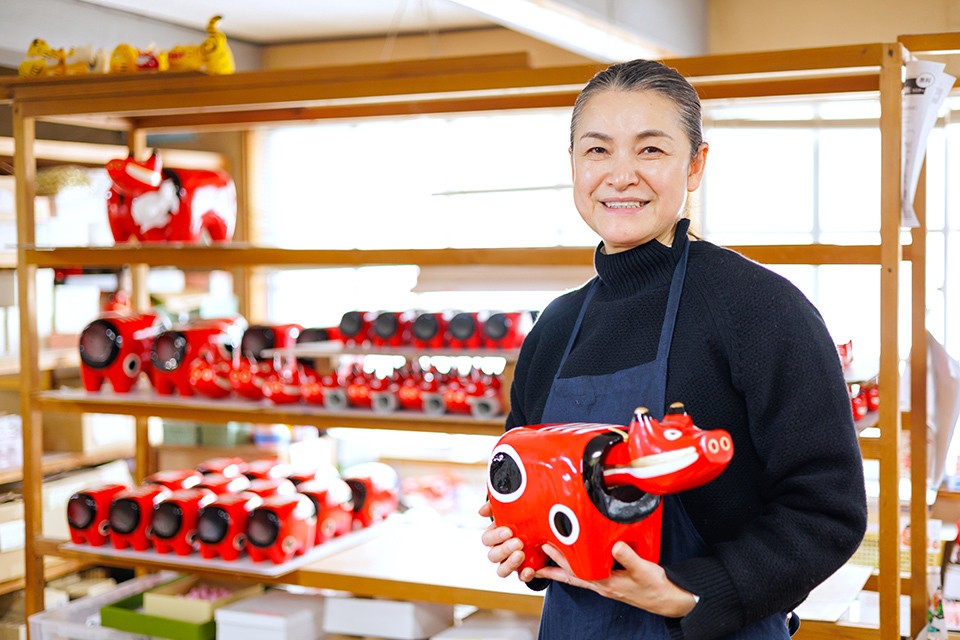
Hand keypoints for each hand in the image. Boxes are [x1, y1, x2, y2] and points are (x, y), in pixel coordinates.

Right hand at [478, 501, 536, 581]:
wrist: (541, 528)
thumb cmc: (520, 517)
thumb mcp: (510, 509)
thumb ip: (495, 506)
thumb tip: (481, 511)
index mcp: (494, 537)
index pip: (486, 539)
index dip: (495, 537)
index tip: (509, 531)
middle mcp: (499, 552)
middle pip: (493, 556)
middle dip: (505, 549)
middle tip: (518, 542)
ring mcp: (510, 563)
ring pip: (502, 570)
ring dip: (510, 564)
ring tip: (521, 555)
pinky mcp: (522, 571)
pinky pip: (520, 578)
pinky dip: (524, 576)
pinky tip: (530, 570)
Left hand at [535, 542, 697, 617]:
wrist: (669, 599)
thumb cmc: (656, 586)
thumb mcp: (643, 569)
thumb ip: (628, 557)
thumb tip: (614, 545)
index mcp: (606, 582)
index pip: (576, 570)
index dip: (560, 559)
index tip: (545, 548)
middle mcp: (602, 585)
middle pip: (571, 575)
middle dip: (552, 567)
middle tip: (534, 558)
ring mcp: (606, 584)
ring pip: (578, 575)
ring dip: (563, 568)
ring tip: (548, 560)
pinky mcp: (612, 582)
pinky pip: (589, 574)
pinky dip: (579, 567)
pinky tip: (577, 561)